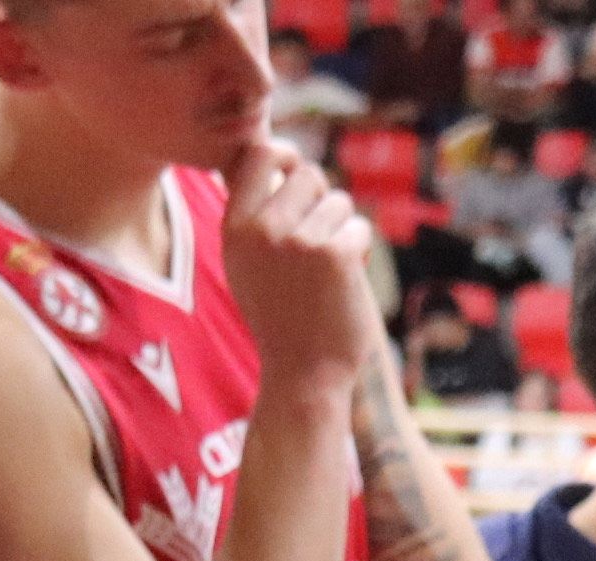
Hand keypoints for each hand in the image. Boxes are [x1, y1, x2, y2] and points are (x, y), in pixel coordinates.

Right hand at [219, 139, 378, 402]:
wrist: (304, 372)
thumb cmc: (280, 317)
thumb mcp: (246, 263)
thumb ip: (254, 215)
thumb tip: (277, 156)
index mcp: (234, 227)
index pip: (257, 153)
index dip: (284, 154)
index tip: (295, 168)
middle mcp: (262, 228)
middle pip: (308, 174)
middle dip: (323, 199)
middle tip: (320, 235)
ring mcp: (299, 240)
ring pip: (338, 201)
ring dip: (343, 228)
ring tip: (329, 267)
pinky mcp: (336, 255)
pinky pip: (359, 228)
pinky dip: (361, 250)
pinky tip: (347, 279)